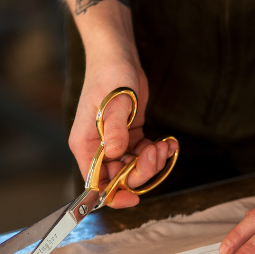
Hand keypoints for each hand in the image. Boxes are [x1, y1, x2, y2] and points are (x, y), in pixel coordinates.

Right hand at [68, 51, 177, 207]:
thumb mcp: (116, 102)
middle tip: (156, 153)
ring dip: (153, 162)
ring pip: (133, 168)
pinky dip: (157, 152)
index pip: (95, 183)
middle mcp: (98, 148)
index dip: (113, 195)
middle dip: (141, 172)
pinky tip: (168, 142)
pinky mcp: (129, 136)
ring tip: (164, 144)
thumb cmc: (111, 74)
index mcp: (86, 144)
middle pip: (119, 178)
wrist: (118, 56)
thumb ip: (115, 129)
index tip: (134, 197)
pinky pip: (143, 155)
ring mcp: (114, 143)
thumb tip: (116, 153)